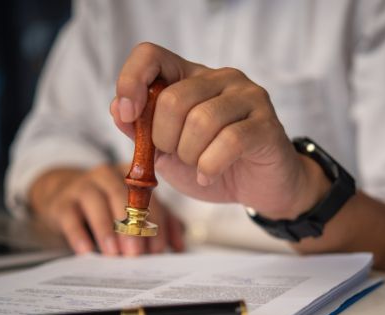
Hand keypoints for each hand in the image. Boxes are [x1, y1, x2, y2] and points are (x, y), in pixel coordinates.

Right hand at [28, 163, 184, 255]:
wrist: (64, 199)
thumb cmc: (108, 208)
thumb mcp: (135, 213)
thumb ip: (161, 224)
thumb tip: (180, 247)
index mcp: (131, 176)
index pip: (149, 198)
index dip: (155, 223)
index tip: (158, 250)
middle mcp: (107, 175)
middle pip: (123, 197)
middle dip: (131, 227)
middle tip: (136, 253)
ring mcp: (82, 186)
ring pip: (96, 203)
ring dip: (106, 230)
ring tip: (113, 254)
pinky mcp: (61, 202)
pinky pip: (70, 217)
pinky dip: (78, 234)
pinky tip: (86, 251)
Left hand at [110, 43, 329, 219]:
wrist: (259, 189)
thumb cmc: (213, 166)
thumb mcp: (167, 153)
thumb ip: (142, 132)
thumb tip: (118, 109)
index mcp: (191, 77)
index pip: (151, 56)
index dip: (131, 81)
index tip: (130, 117)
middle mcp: (221, 78)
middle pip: (173, 99)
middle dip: (164, 139)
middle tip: (177, 156)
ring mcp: (247, 97)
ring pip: (201, 120)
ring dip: (190, 155)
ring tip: (198, 167)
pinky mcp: (267, 124)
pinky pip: (228, 142)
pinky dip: (210, 167)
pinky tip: (209, 176)